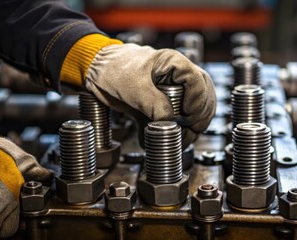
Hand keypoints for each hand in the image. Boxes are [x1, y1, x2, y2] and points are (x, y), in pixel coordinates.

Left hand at [84, 43, 216, 147]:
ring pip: (191, 110)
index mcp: (173, 64)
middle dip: (198, 117)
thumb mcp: (135, 88)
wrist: (94, 73)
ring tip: (180, 140)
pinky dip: (170, 132)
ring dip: (188, 128)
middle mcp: (176, 77)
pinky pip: (171, 121)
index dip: (198, 101)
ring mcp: (169, 92)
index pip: (198, 82)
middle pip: (202, 97)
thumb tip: (169, 124)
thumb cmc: (113, 69)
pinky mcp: (158, 106)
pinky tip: (160, 141)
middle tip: (190, 132)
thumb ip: (155, 106)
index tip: (189, 117)